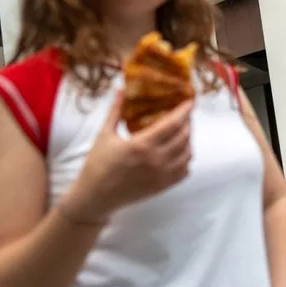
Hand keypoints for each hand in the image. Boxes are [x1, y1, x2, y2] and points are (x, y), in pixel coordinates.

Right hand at [62, 94, 193, 222]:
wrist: (95, 197)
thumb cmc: (97, 164)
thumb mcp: (104, 135)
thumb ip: (116, 111)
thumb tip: (121, 89)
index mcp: (142, 145)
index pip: (172, 124)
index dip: (184, 112)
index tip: (190, 101)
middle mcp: (157, 160)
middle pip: (184, 137)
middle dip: (188, 123)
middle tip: (184, 114)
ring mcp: (162, 175)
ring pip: (187, 154)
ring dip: (188, 140)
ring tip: (182, 131)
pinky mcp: (163, 186)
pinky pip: (185, 171)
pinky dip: (186, 159)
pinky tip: (179, 151)